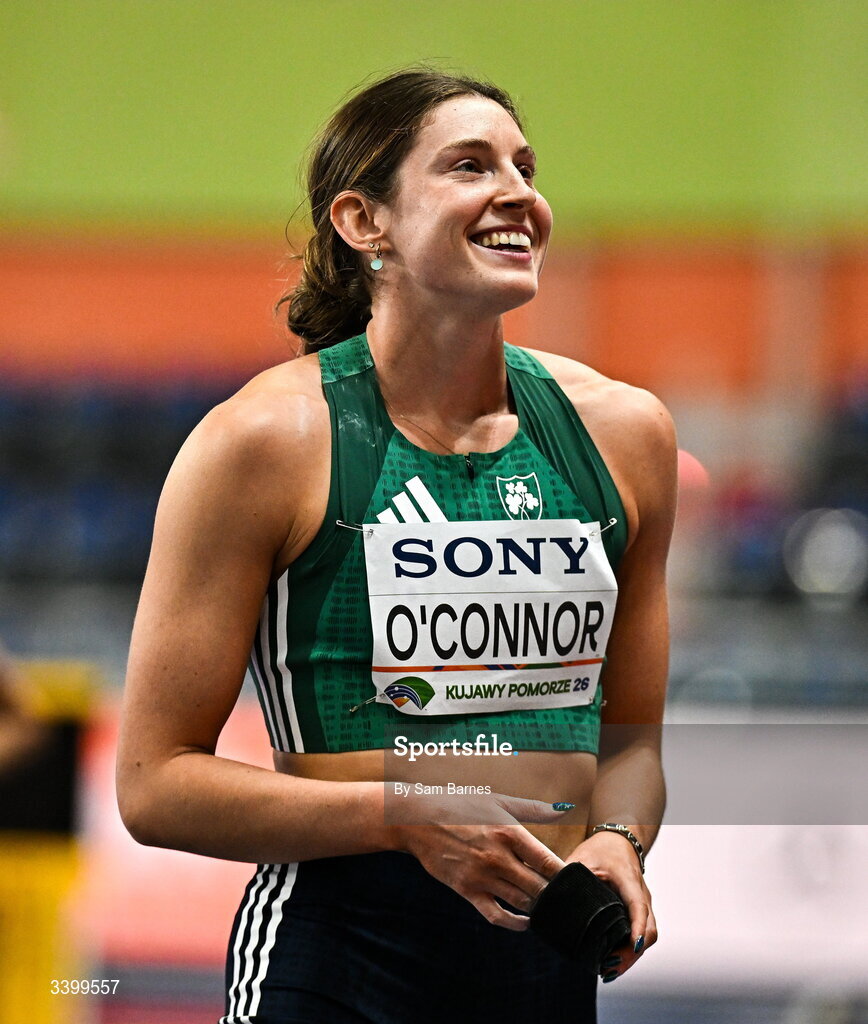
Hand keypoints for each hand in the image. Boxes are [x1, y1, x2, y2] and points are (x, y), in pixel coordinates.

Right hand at [388, 789, 568, 930]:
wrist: (419, 820)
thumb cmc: (461, 806)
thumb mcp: (497, 801)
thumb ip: (532, 808)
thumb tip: (563, 810)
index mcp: (509, 832)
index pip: (548, 862)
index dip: (566, 875)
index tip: (576, 881)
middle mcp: (498, 857)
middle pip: (539, 887)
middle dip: (556, 895)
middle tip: (567, 899)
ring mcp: (482, 876)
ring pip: (522, 902)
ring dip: (538, 907)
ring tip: (550, 908)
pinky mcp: (467, 890)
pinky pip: (496, 915)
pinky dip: (514, 924)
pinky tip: (526, 923)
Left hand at [566, 830, 656, 979]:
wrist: (618, 841)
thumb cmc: (599, 850)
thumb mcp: (581, 859)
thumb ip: (567, 878)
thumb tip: (546, 898)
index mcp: (628, 880)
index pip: (638, 906)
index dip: (637, 927)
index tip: (632, 945)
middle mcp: (642, 894)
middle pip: (648, 930)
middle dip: (631, 952)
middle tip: (607, 967)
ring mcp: (644, 905)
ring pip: (648, 936)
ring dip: (631, 955)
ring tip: (608, 970)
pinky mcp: (640, 912)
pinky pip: (642, 934)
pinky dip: (630, 949)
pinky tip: (613, 961)